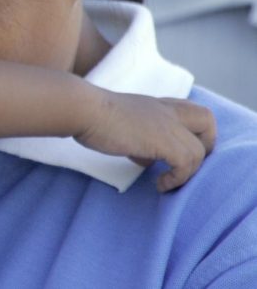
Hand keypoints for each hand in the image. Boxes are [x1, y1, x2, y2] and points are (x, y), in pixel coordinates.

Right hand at [74, 91, 215, 191]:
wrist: (84, 110)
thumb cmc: (92, 116)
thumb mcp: (122, 124)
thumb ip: (140, 138)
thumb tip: (146, 159)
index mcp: (156, 105)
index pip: (190, 111)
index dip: (191, 132)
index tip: (174, 152)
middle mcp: (166, 111)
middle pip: (207, 120)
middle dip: (205, 144)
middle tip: (185, 163)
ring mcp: (166, 125)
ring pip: (199, 150)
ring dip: (188, 172)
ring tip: (168, 182)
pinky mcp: (162, 141)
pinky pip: (186, 163)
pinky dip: (177, 179)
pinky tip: (160, 185)